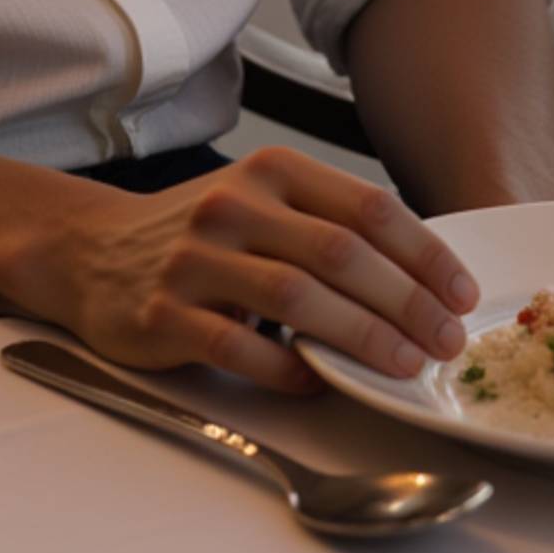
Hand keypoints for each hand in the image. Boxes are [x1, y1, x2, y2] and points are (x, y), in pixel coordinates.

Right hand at [27, 144, 479, 394]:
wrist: (92, 251)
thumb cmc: (200, 234)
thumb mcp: (262, 204)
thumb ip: (326, 225)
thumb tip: (420, 276)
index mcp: (270, 171)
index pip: (365, 206)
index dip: (423, 253)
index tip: (461, 293)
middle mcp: (233, 205)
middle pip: (340, 252)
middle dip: (406, 301)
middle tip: (447, 340)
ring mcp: (195, 258)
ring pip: (296, 296)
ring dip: (360, 336)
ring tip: (403, 365)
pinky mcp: (164, 313)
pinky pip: (237, 346)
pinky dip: (285, 367)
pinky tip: (316, 381)